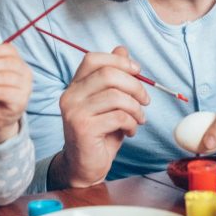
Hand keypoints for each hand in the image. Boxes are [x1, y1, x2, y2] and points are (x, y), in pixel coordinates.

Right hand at [58, 46, 147, 185]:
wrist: (85, 165)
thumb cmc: (100, 132)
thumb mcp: (110, 102)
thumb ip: (114, 77)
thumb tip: (122, 50)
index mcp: (75, 85)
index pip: (94, 59)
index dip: (119, 61)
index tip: (137, 72)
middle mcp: (70, 96)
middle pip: (108, 74)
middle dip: (135, 86)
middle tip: (145, 100)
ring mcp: (74, 112)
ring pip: (116, 96)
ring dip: (136, 108)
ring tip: (138, 119)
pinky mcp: (83, 128)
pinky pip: (118, 116)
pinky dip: (131, 123)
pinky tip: (130, 131)